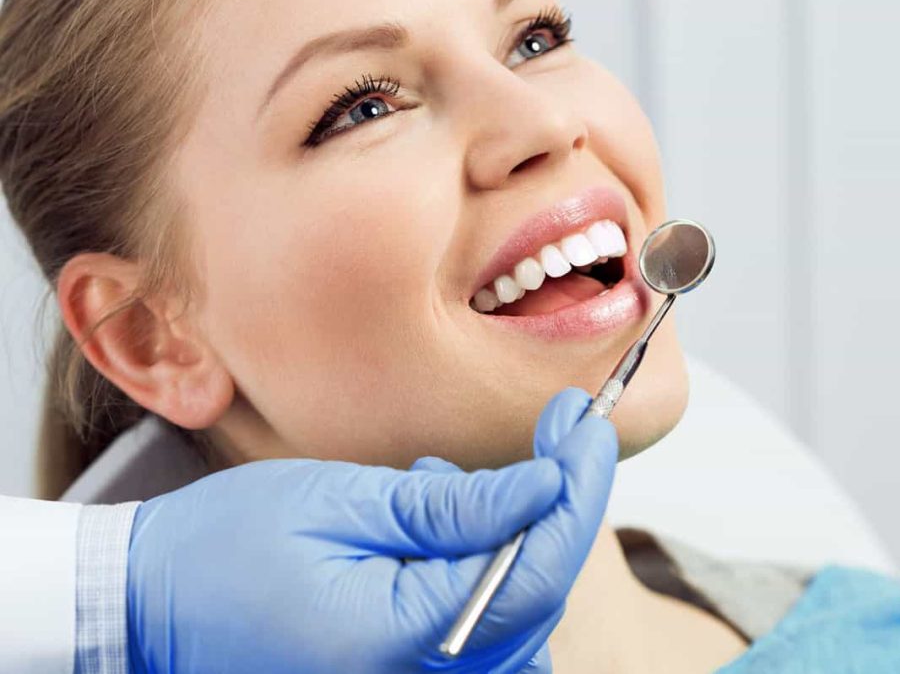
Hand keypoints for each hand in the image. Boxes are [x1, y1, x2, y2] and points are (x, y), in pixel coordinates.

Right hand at [126, 387, 615, 673]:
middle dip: (557, 505)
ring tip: (438, 491)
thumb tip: (548, 485)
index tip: (584, 423)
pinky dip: (482, 570)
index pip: (537, 569)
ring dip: (513, 539)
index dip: (576, 489)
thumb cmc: (225, 552)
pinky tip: (429, 531)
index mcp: (405, 643)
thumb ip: (454, 508)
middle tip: (554, 432)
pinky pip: (482, 630)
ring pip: (518, 610)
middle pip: (539, 592)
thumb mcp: (342, 503)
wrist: (148, 609)